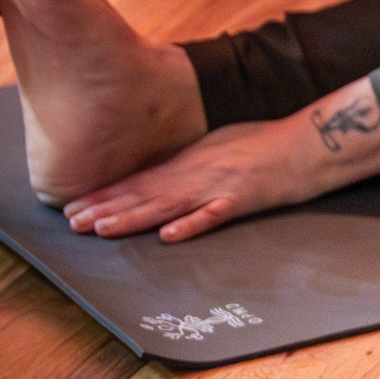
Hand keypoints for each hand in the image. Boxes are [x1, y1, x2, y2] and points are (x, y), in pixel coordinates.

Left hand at [62, 115, 319, 240]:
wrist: (307, 143)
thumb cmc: (267, 142)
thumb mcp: (219, 144)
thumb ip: (191, 161)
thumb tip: (164, 174)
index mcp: (188, 162)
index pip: (137, 182)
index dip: (104, 195)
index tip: (74, 207)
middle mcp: (195, 174)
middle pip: (143, 195)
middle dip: (104, 209)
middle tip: (72, 224)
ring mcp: (218, 187)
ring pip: (167, 205)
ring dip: (133, 218)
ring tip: (101, 229)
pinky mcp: (243, 199)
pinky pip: (213, 215)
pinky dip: (191, 225)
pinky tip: (168, 236)